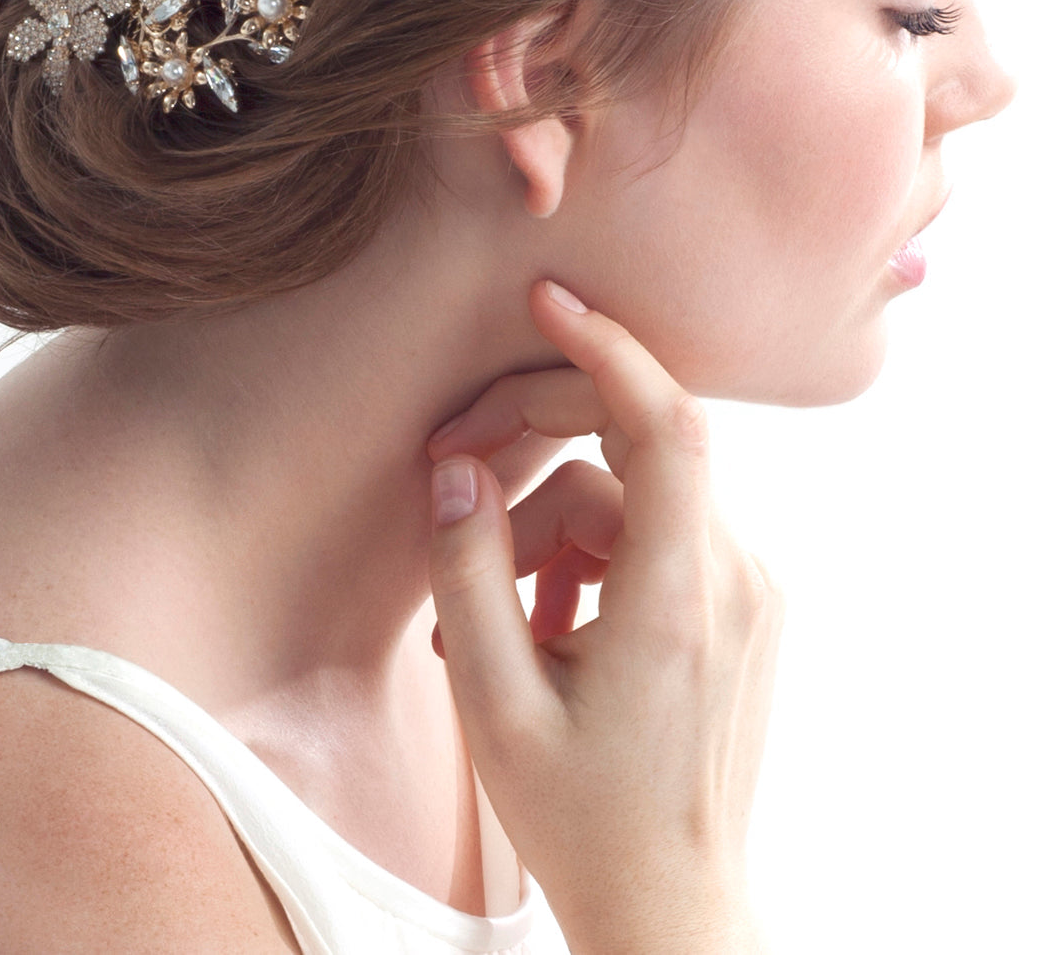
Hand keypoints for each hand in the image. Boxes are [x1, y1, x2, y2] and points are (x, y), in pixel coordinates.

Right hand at [426, 280, 783, 954]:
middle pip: (636, 449)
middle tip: (450, 474)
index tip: (546, 302)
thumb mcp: (497, 705)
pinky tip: (548, 624)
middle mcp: (735, 578)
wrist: (673, 905)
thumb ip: (470, 574)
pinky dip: (594, 552)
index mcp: (681, 598)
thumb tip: (453, 471)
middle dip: (538, 443)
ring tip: (495, 618)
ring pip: (633, 498)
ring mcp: (748, 592)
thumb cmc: (584, 821)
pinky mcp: (742, 606)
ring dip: (554, 527)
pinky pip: (658, 535)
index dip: (608, 349)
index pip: (666, 424)